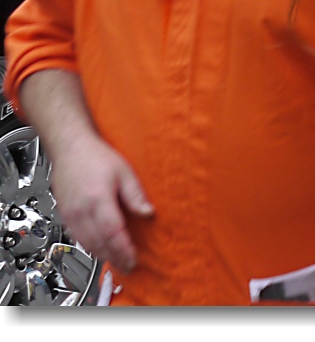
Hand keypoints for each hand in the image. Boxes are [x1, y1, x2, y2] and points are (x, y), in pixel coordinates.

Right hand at [51, 135, 153, 273]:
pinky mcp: (65, 215)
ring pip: (86, 244)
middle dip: (115, 257)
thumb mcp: (124, 171)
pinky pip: (77, 238)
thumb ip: (136, 195)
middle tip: (129, 266)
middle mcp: (81, 210)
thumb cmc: (95, 157)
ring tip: (118, 261)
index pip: (112, 232)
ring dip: (102, 255)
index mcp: (98, 199)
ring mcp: (70, 214)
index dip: (123, 249)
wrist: (70, 149)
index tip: (134, 259)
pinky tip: (101, 249)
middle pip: (98, 243)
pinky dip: (90, 247)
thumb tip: (149, 212)